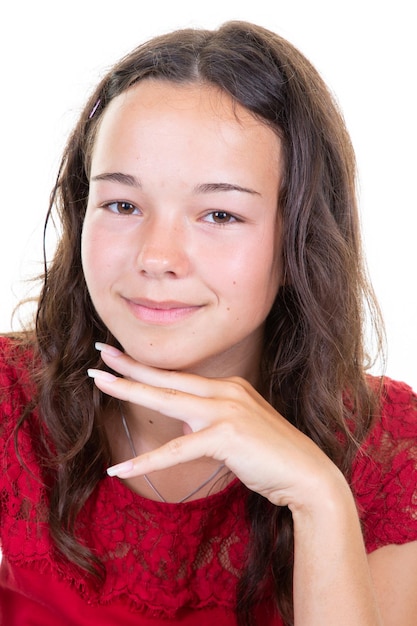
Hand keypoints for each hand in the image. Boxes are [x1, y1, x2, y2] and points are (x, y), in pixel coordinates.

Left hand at [88, 344, 345, 509]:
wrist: (306, 474)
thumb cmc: (272, 457)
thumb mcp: (236, 432)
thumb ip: (208, 425)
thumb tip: (184, 428)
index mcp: (230, 387)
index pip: (181, 376)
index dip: (150, 368)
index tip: (123, 357)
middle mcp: (226, 391)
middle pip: (169, 378)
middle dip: (132, 366)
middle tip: (101, 353)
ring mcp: (226, 410)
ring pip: (168, 401)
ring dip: (130, 390)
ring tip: (99, 381)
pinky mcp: (226, 435)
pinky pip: (177, 449)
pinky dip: (147, 460)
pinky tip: (120, 468)